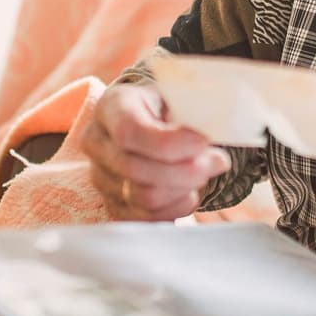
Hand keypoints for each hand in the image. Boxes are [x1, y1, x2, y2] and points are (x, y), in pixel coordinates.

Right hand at [85, 81, 230, 220]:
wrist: (155, 123)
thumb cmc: (170, 108)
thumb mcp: (179, 96)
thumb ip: (193, 111)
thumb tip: (211, 138)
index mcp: (111, 106)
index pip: (129, 132)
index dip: (169, 143)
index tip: (204, 141)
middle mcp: (96, 142)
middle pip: (136, 170)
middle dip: (185, 170)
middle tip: (219, 160)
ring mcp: (100, 177)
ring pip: (143, 197)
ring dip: (183, 189)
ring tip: (205, 174)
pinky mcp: (112, 204)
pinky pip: (145, 218)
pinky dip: (175, 208)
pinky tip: (190, 192)